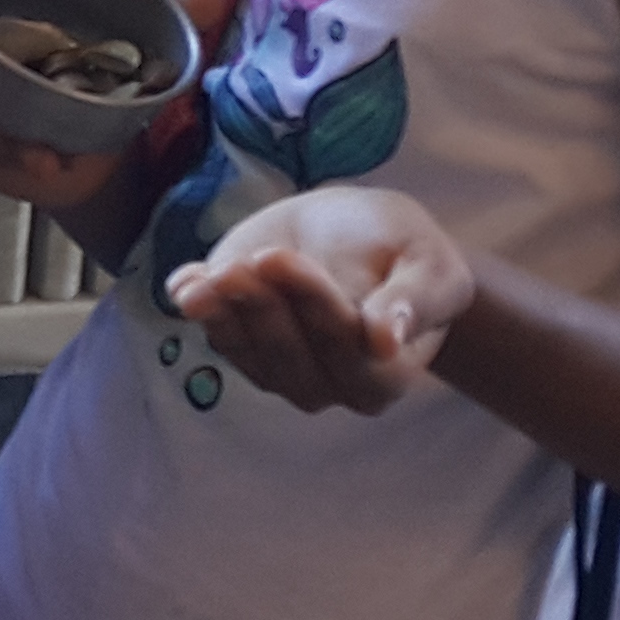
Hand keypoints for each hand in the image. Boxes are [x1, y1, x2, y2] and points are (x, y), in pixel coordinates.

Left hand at [167, 185, 477, 413]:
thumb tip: (384, 341)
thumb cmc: (407, 253)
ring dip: (228, 310)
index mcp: (385, 375)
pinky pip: (216, 336)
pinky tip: (189, 281)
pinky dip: (198, 308)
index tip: (283, 259)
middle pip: (290, 353)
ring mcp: (280, 369)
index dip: (312, 303)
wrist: (363, 235)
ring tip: (222, 269)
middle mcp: (330, 384)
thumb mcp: (431, 266)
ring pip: (248, 351)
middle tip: (258, 256)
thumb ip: (414, 302)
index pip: (345, 348)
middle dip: (268, 303)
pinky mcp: (242, 342)